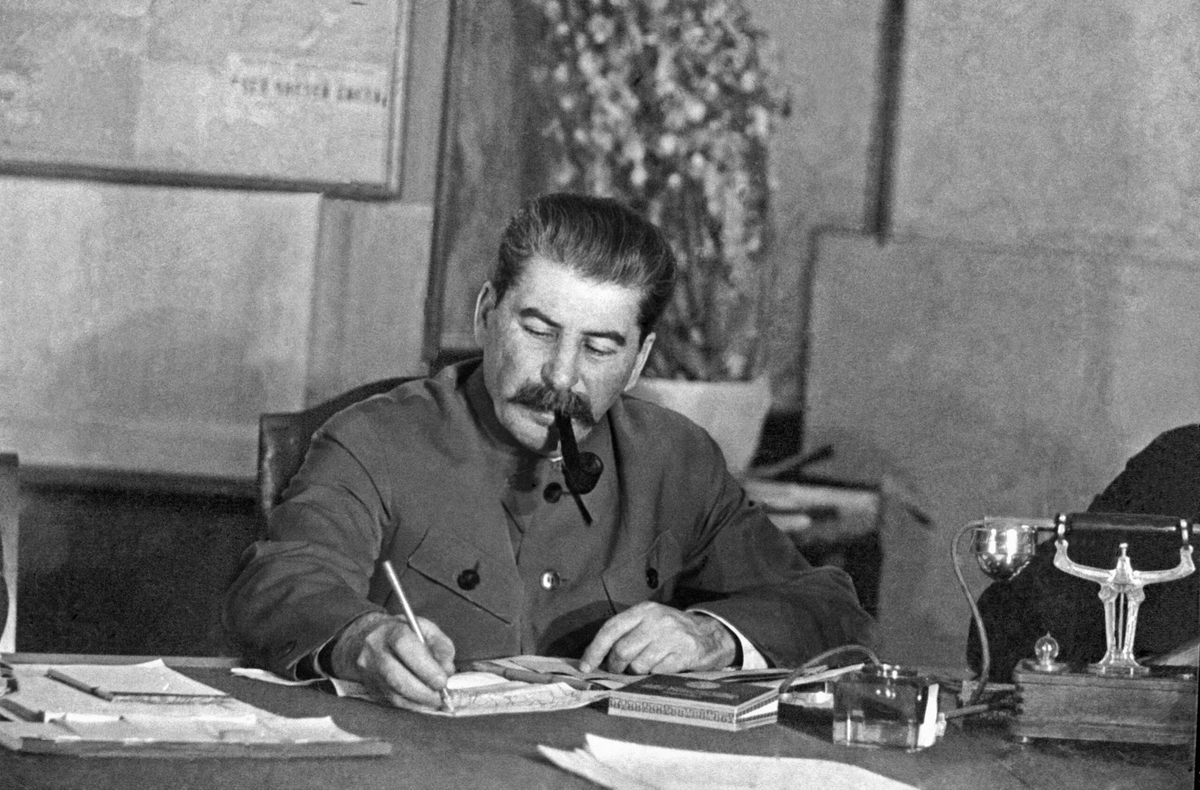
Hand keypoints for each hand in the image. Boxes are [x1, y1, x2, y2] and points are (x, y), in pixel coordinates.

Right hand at [330, 612, 455, 707]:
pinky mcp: (369, 687)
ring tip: (435, 701)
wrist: (373, 637)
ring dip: (418, 701)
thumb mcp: (427, 629)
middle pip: (395, 675)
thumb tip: (447, 670)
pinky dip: (411, 705)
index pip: (404, 645)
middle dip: (422, 691)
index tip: (442, 680)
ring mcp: (369, 670)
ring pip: (392, 693)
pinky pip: (390, 702)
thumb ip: (441, 646)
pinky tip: (423, 703)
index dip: (425, 666)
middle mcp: (375, 650)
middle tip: (440, 696)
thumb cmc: (407, 634)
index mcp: (391, 630)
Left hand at [579, 602, 736, 673]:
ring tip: (644, 667)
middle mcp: (656, 620)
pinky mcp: (684, 653)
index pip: (611, 629)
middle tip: (617, 671)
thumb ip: (626, 633)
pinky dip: (654, 675)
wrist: (710, 635)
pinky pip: (657, 672)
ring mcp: (671, 636)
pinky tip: (660, 669)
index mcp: (644, 610)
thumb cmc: (671, 631)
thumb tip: (596, 657)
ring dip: (636, 673)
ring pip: (638, 665)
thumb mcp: (649, 621)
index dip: (594, 649)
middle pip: (622, 650)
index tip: (585, 666)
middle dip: (615, 666)